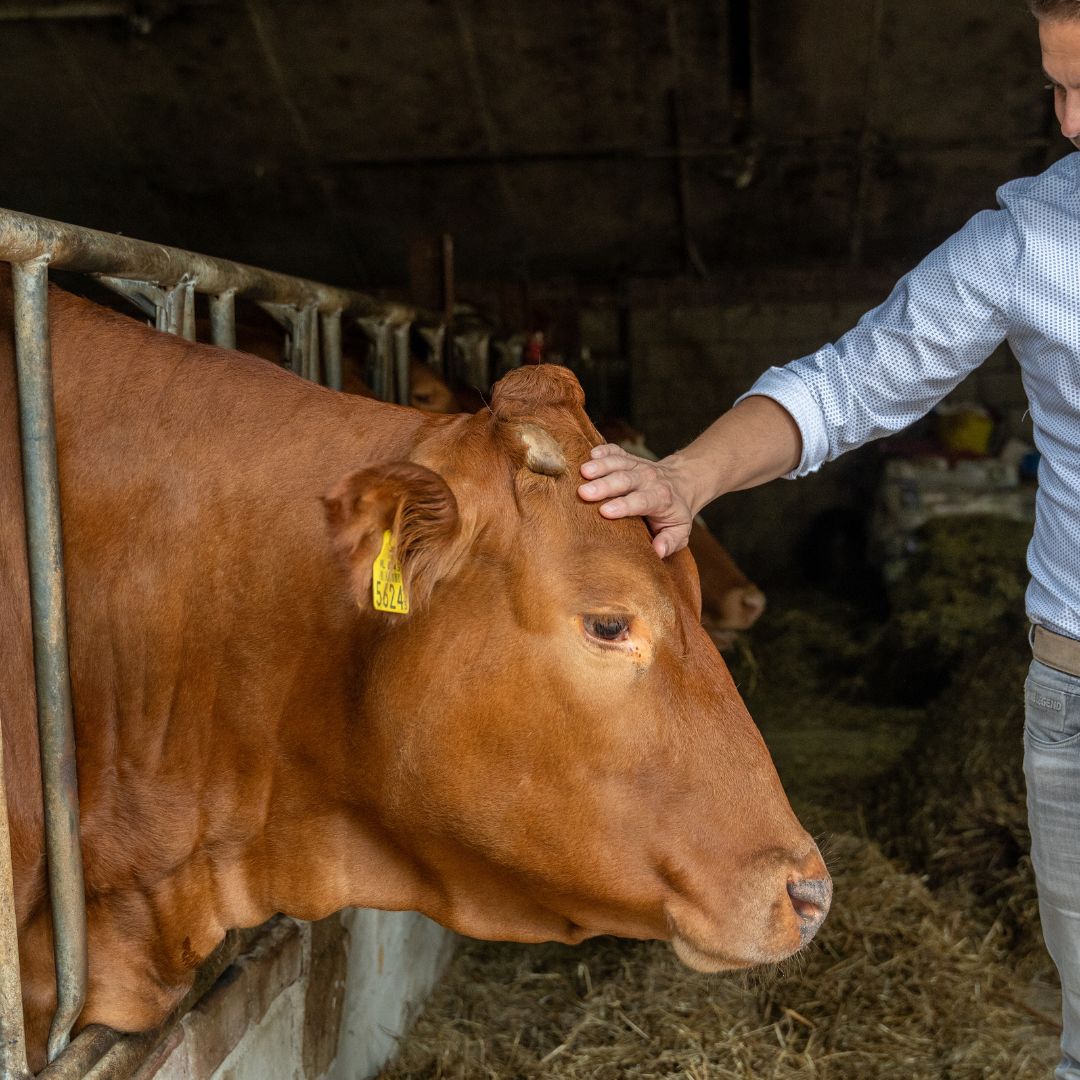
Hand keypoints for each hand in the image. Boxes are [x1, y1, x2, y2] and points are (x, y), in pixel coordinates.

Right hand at [578, 445, 694, 557]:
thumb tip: (658, 551)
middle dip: (604, 486)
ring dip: (600, 466)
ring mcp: (638, 466)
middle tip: (584, 493)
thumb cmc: (675, 512)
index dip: (623, 505)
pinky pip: (615, 451)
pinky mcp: (629, 458)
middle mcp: (648, 479)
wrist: (682, 481)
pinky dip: (603, 450)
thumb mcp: (680, 531)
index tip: (604, 511)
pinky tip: (590, 454)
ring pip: (618, 463)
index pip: (641, 501)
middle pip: (625, 480)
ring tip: (582, 472)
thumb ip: (670, 541)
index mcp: (661, 498)